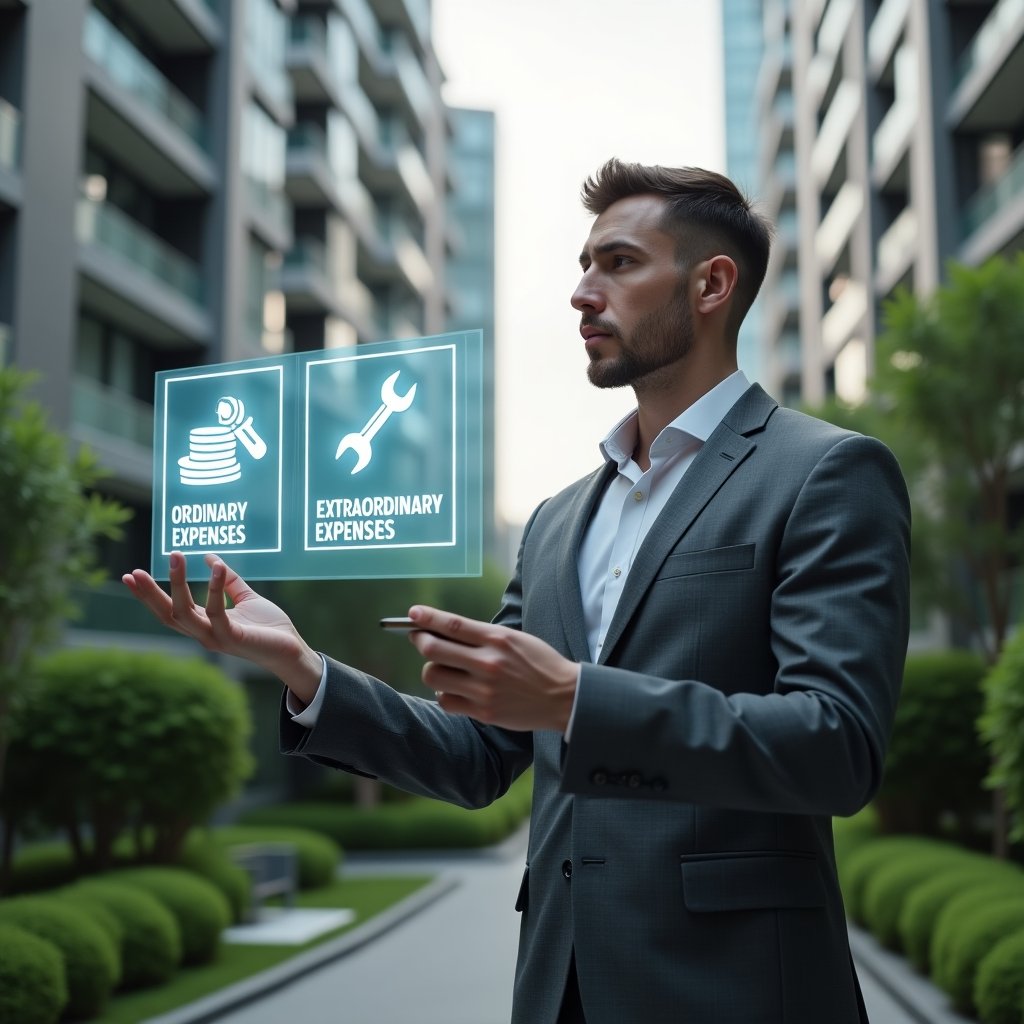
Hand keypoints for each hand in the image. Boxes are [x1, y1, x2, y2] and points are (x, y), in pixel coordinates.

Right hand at [122, 553, 321, 704]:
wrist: (292, 649)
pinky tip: (216, 567)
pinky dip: (215, 589)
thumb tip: (211, 557)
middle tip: (134, 572)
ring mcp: (216, 638)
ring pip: (185, 614)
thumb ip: (228, 580)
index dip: (149, 595)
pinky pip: (217, 613)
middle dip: (149, 594)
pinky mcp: (233, 638)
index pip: (169, 610)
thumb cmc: (269, 627)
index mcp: (204, 623)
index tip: (130, 576)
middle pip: (168, 614)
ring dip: (177, 585)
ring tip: (175, 557)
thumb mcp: (245, 598)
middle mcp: (204, 633)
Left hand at [406, 606, 577, 732]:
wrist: (564, 697)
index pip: (452, 625)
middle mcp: (488, 662)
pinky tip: (455, 690)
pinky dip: (445, 694)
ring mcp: (484, 689)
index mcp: (497, 639)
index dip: (427, 618)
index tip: (412, 613)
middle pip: (433, 649)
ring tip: (443, 668)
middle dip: (420, 641)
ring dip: (432, 670)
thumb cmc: (539, 664)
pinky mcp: (483, 712)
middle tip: (419, 638)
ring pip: (434, 676)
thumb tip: (444, 631)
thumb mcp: (515, 639)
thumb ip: (482, 636)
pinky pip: (446, 701)